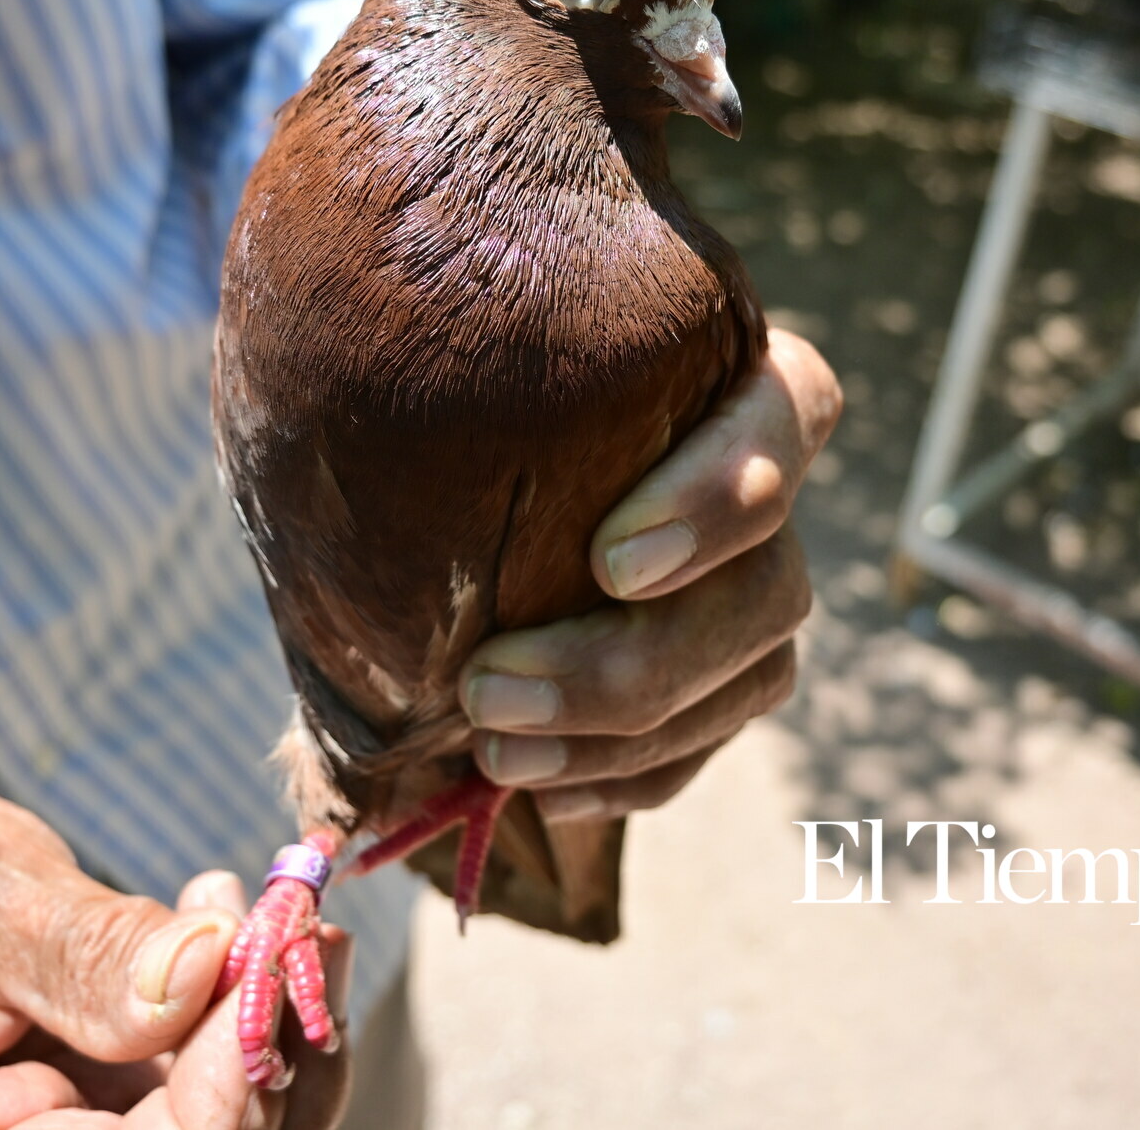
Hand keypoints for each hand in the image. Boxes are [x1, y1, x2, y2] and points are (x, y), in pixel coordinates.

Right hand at [0, 729, 350, 1129]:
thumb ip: (81, 950)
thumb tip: (206, 975)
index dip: (226, 1082)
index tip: (276, 955)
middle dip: (268, 1050)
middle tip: (302, 921)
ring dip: (278, 1032)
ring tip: (294, 915)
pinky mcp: (99, 1109)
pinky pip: (203, 1097)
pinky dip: (251, 1022)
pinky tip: (269, 933)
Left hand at [458, 328, 840, 821]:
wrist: (420, 488)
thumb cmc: (425, 386)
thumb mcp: (423, 348)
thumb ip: (427, 352)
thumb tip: (351, 364)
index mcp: (723, 376)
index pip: (789, 415)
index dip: (720, 496)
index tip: (610, 560)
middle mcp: (757, 488)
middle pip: (768, 589)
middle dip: (633, 661)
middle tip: (487, 690)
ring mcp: (750, 591)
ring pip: (750, 680)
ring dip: (622, 739)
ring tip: (494, 754)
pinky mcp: (719, 681)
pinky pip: (702, 746)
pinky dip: (626, 779)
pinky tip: (540, 791)